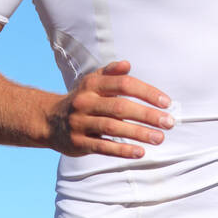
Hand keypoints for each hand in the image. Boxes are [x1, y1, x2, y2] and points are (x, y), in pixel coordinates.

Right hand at [46, 60, 174, 158]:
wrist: (48, 121)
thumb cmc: (81, 100)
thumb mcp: (92, 83)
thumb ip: (110, 73)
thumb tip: (127, 65)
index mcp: (92, 85)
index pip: (124, 85)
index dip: (147, 93)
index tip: (166, 103)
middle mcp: (85, 102)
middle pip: (120, 107)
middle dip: (147, 115)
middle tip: (169, 123)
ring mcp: (80, 123)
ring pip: (113, 128)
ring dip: (139, 133)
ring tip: (159, 138)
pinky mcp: (78, 143)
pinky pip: (103, 146)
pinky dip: (122, 150)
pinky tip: (140, 152)